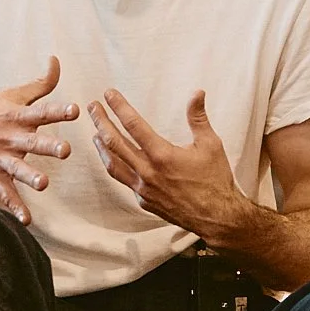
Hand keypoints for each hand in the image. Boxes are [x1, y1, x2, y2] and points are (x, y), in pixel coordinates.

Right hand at [0, 57, 79, 223]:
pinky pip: (5, 194)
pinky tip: (26, 220)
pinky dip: (15, 207)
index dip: (58, 110)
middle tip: (65, 150)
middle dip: (48, 146)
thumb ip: (40, 83)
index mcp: (17, 116)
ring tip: (43, 184)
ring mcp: (0, 158)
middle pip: (32, 142)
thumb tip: (57, 59)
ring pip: (17, 169)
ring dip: (29, 177)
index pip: (41, 111)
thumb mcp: (11, 94)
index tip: (75, 109)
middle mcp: (10, 137)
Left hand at [91, 90, 252, 242]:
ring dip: (101, 146)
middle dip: (101, 122)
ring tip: (95, 133)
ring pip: (113, 164)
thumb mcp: (210, 144)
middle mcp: (148, 172)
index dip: (119, 107)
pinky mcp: (144, 201)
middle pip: (115, 142)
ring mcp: (143, 188)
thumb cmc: (215, 180)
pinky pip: (124, 181)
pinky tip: (114, 160)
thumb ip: (198, 117)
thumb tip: (197, 93)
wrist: (217, 217)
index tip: (109, 94)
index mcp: (162, 155)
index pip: (133, 125)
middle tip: (93, 108)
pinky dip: (115, 167)